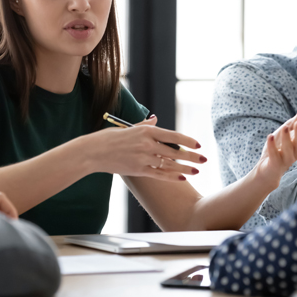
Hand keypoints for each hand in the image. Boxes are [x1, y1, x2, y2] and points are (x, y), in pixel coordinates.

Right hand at [81, 115, 205, 181]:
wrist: (92, 152)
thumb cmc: (108, 138)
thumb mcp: (127, 128)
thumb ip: (144, 125)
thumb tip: (155, 119)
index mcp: (145, 131)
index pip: (172, 135)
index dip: (187, 141)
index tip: (197, 144)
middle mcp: (146, 144)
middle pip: (175, 151)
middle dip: (191, 156)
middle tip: (204, 159)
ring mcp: (143, 158)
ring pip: (170, 164)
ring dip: (185, 168)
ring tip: (196, 170)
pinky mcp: (138, 170)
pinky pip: (159, 174)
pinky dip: (172, 176)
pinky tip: (182, 177)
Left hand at [253, 101, 296, 188]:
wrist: (267, 170)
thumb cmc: (280, 147)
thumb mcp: (289, 129)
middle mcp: (295, 152)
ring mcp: (285, 160)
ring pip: (288, 150)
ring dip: (286, 139)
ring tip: (284, 127)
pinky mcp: (274, 165)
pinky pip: (274, 157)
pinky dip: (272, 147)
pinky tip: (269, 137)